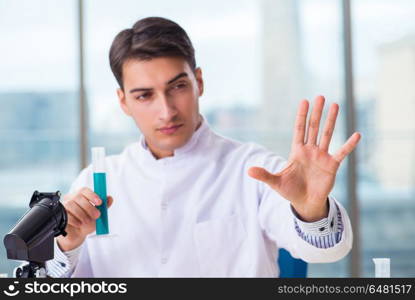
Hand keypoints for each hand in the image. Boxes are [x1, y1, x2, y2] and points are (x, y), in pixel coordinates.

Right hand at [57, 187, 113, 250]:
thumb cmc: (87, 222)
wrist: (77, 235)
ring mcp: (63, 206)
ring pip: (71, 204)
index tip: (100, 202)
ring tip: (87, 221)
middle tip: (97, 215)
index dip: (92, 195)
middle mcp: (70, 199)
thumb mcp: (97, 215)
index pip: (84, 190)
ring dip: (82, 214)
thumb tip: (110, 198)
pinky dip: (75, 219)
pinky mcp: (59, 215)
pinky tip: (79, 224)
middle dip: (89, 206)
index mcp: (80, 196)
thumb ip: (104, 207)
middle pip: (78, 196)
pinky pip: (65, 214)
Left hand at [248, 95, 360, 221]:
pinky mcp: (332, 165)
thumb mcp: (275, 182)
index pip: (299, 129)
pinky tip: (356, 134)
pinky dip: (349, 145)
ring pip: (328, 134)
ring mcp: (322, 156)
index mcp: (297, 151)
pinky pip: (342, 153)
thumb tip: (248, 170)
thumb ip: (264, 174)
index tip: (304, 100)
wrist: (304, 202)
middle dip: (316, 112)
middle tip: (320, 96)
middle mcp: (310, 150)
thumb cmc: (289, 190)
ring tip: (336, 105)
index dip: (301, 115)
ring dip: (331, 120)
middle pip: (314, 127)